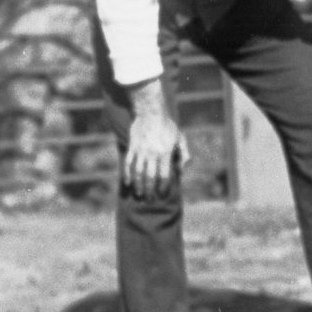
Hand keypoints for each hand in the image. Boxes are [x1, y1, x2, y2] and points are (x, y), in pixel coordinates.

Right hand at [122, 82, 188, 198]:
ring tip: (139, 194)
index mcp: (166, 153)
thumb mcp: (179, 138)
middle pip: (150, 177)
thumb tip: (181, 169)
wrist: (150, 112)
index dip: (163, 187)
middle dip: (150, 190)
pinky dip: (127, 174)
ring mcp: (141, 150)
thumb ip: (183, 153)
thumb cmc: (167, 126)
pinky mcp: (132, 147)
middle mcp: (153, 153)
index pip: (164, 175)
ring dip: (138, 185)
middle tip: (149, 199)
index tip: (162, 194)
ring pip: (138, 172)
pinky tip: (128, 182)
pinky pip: (128, 163)